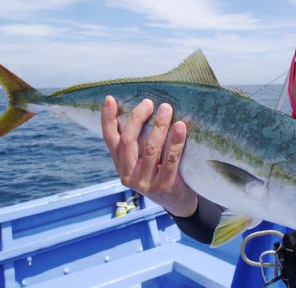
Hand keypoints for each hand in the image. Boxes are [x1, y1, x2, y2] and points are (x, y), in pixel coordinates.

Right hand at [101, 95, 197, 216]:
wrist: (178, 203)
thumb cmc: (161, 173)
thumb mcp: (144, 160)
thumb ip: (139, 142)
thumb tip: (142, 108)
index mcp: (120, 166)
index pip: (109, 140)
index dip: (108, 119)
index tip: (110, 99)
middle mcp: (128, 175)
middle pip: (128, 142)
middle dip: (137, 119)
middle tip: (149, 102)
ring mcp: (145, 183)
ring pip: (149, 149)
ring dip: (158, 126)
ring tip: (166, 109)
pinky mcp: (164, 186)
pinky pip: (170, 160)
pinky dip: (176, 142)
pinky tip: (181, 127)